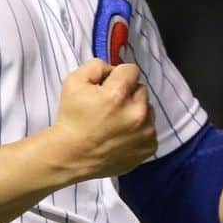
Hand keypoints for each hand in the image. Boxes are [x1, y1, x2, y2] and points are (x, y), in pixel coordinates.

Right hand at [49, 59, 156, 180]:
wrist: (71, 156)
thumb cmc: (71, 118)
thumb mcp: (73, 82)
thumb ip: (96, 66)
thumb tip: (112, 69)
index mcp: (118, 94)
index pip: (131, 70)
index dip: (118, 76)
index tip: (109, 87)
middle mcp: (136, 112)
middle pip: (141, 89)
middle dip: (128, 94)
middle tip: (110, 107)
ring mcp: (146, 132)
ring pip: (148, 110)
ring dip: (135, 112)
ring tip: (116, 123)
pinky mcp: (149, 147)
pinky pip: (150, 130)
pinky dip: (139, 131)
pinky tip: (122, 136)